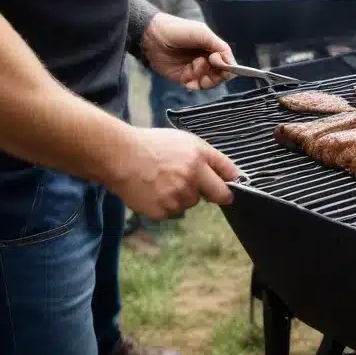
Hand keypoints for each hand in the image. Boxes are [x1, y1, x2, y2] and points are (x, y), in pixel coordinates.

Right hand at [111, 126, 240, 219]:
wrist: (121, 156)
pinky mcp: (160, 212)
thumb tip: (234, 175)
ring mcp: (175, 197)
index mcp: (199, 160)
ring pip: (190, 204)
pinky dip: (166, 205)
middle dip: (208, 192)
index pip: (227, 178)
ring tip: (164, 181)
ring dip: (183, 197)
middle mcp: (190, 179)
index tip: (230, 189)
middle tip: (191, 182)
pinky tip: (154, 191)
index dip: (231, 185)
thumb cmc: (155, 145)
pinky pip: (172, 213)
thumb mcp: (188, 141)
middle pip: (213, 196)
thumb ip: (212, 158)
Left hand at [143, 12, 235, 90]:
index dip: (227, 66)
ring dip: (203, 79)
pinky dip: (194, 85)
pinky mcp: (184, 77)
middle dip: (215, 74)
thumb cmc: (179, 30)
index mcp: (214, 48)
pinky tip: (186, 79)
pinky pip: (195, 86)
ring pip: (209, 81)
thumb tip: (230, 62)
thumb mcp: (203, 33)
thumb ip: (219, 46)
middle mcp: (208, 59)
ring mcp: (196, 69)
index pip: (229, 62)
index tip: (215, 61)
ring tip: (191, 70)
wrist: (153, 37)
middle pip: (221, 75)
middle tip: (201, 65)